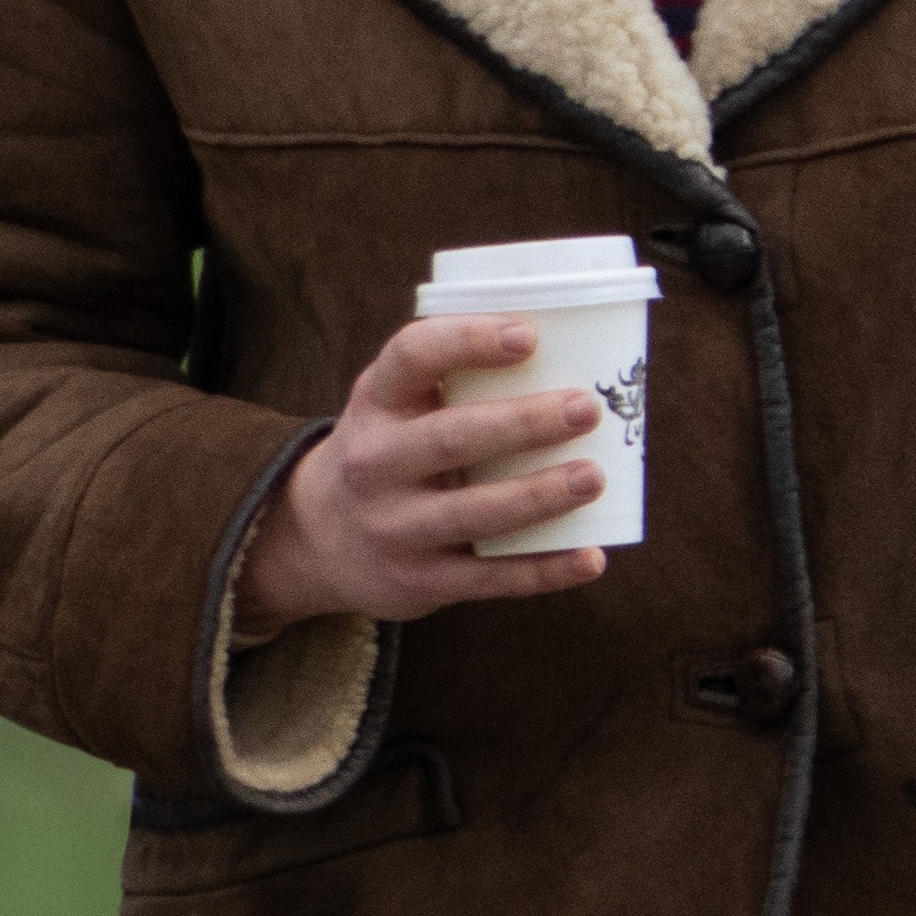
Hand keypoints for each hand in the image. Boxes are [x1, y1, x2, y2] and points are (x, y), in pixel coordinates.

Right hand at [233, 319, 608, 633]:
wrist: (321, 538)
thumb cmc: (393, 449)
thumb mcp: (396, 403)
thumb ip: (455, 376)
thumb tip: (575, 340)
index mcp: (377, 402)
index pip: (413, 357)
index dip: (468, 342)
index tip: (528, 335)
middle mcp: (375, 462)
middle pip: (451, 438)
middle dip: (524, 423)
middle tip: (587, 408)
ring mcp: (395, 527)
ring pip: (474, 512)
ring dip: (539, 495)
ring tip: (594, 477)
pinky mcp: (420, 581)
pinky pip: (490, 578)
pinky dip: (545, 571)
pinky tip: (591, 558)